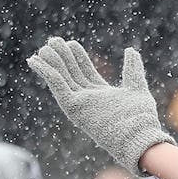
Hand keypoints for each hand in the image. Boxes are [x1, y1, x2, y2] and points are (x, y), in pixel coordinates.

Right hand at [27, 37, 174, 173]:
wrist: (140, 137)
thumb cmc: (141, 118)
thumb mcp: (137, 88)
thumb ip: (133, 69)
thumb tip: (130, 50)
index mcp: (102, 94)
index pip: (85, 71)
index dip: (77, 56)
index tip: (71, 43)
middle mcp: (89, 99)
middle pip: (71, 73)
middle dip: (62, 57)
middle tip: (54, 41)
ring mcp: (80, 104)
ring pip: (61, 78)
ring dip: (51, 63)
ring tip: (44, 47)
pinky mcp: (73, 108)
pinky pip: (57, 86)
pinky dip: (46, 72)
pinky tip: (36, 60)